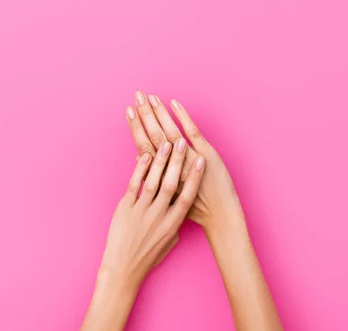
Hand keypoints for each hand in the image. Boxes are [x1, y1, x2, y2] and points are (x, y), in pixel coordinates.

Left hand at [100, 139, 204, 291]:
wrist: (123, 268)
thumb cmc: (147, 257)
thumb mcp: (168, 242)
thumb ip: (175, 224)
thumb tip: (179, 209)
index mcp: (173, 223)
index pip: (187, 195)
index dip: (194, 177)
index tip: (201, 160)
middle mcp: (159, 215)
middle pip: (172, 183)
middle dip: (178, 161)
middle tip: (182, 142)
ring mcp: (141, 211)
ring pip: (154, 181)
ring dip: (161, 161)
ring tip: (166, 143)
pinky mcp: (125, 209)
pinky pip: (135, 185)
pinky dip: (140, 170)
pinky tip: (145, 157)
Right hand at [126, 91, 244, 232]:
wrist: (218, 218)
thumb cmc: (192, 210)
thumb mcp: (165, 196)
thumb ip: (151, 177)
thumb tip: (138, 158)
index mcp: (160, 177)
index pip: (143, 147)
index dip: (135, 129)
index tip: (128, 111)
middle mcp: (171, 168)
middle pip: (153, 137)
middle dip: (144, 115)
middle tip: (136, 95)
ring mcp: (188, 160)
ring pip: (169, 133)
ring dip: (160, 113)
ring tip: (151, 96)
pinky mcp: (204, 156)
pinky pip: (191, 133)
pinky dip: (182, 117)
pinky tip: (174, 103)